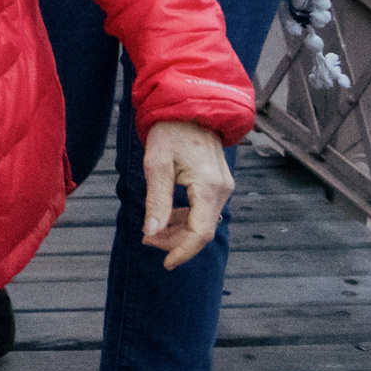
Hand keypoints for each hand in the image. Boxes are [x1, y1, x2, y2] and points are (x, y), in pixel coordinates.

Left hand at [139, 120, 234, 268]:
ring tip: (152, 230)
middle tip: (146, 239)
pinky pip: (204, 209)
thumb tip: (152, 232)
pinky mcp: (218, 183)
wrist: (189, 106)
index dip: (183, 251)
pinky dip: (186, 218)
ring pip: (203, 221)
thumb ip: (156, 201)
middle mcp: (222, 190)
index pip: (200, 233)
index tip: (165, 263)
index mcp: (209, 187)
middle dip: (175, 241)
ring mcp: (223, 186)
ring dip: (179, 230)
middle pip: (202, 230)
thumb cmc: (170, 131)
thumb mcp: (156, 165)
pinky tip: (167, 216)